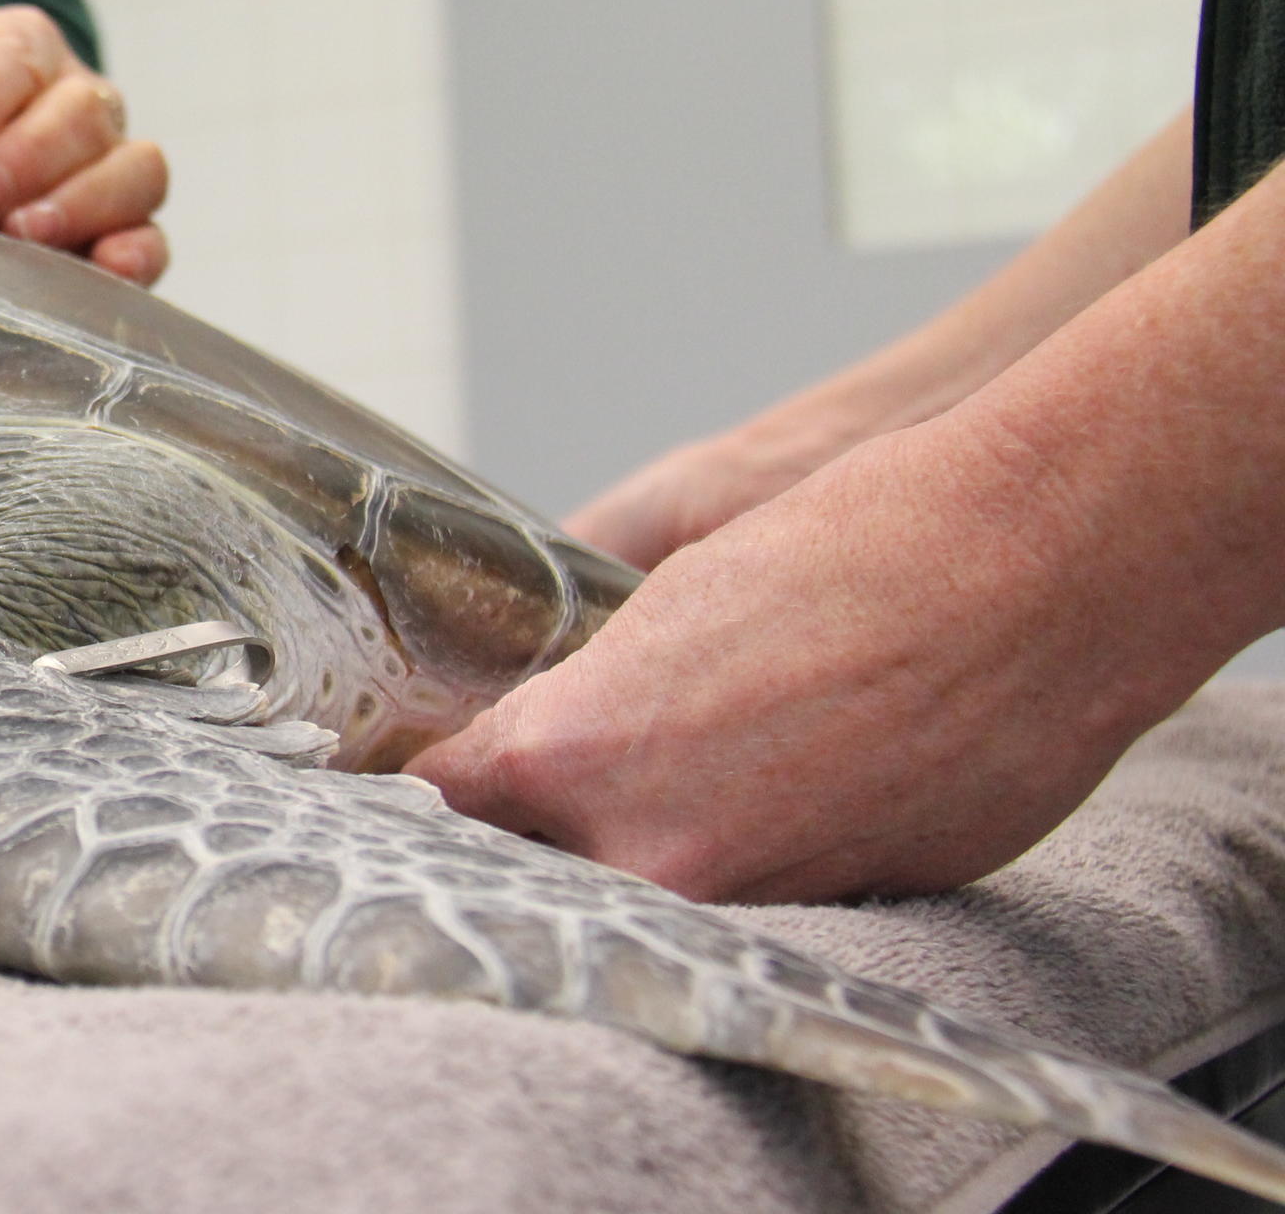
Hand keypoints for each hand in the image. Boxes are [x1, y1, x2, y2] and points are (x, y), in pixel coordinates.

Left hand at [0, 5, 169, 284]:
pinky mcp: (130, 235)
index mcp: (24, 55)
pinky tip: (104, 266)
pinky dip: (135, 253)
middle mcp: (85, 102)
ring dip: (78, 203)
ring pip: (135, 170)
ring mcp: (116, 168)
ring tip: (22, 233)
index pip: (18, 53)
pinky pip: (153, 239)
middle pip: (83, 113)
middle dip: (25, 159)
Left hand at [406, 426, 1185, 903]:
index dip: (431, 784)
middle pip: (540, 873)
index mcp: (572, 755)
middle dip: (536, 834)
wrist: (1041, 569)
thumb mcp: (667, 593)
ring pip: (657, 896)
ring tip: (695, 774)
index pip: (449, 802)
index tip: (418, 779)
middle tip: (541, 793)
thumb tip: (539, 735)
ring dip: (657, 847)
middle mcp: (650, 853)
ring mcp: (756, 899)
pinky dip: (762, 855)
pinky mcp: (850, 912)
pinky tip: (790, 791)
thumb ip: (585, 690)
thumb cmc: (857, 547)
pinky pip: (768, 901)